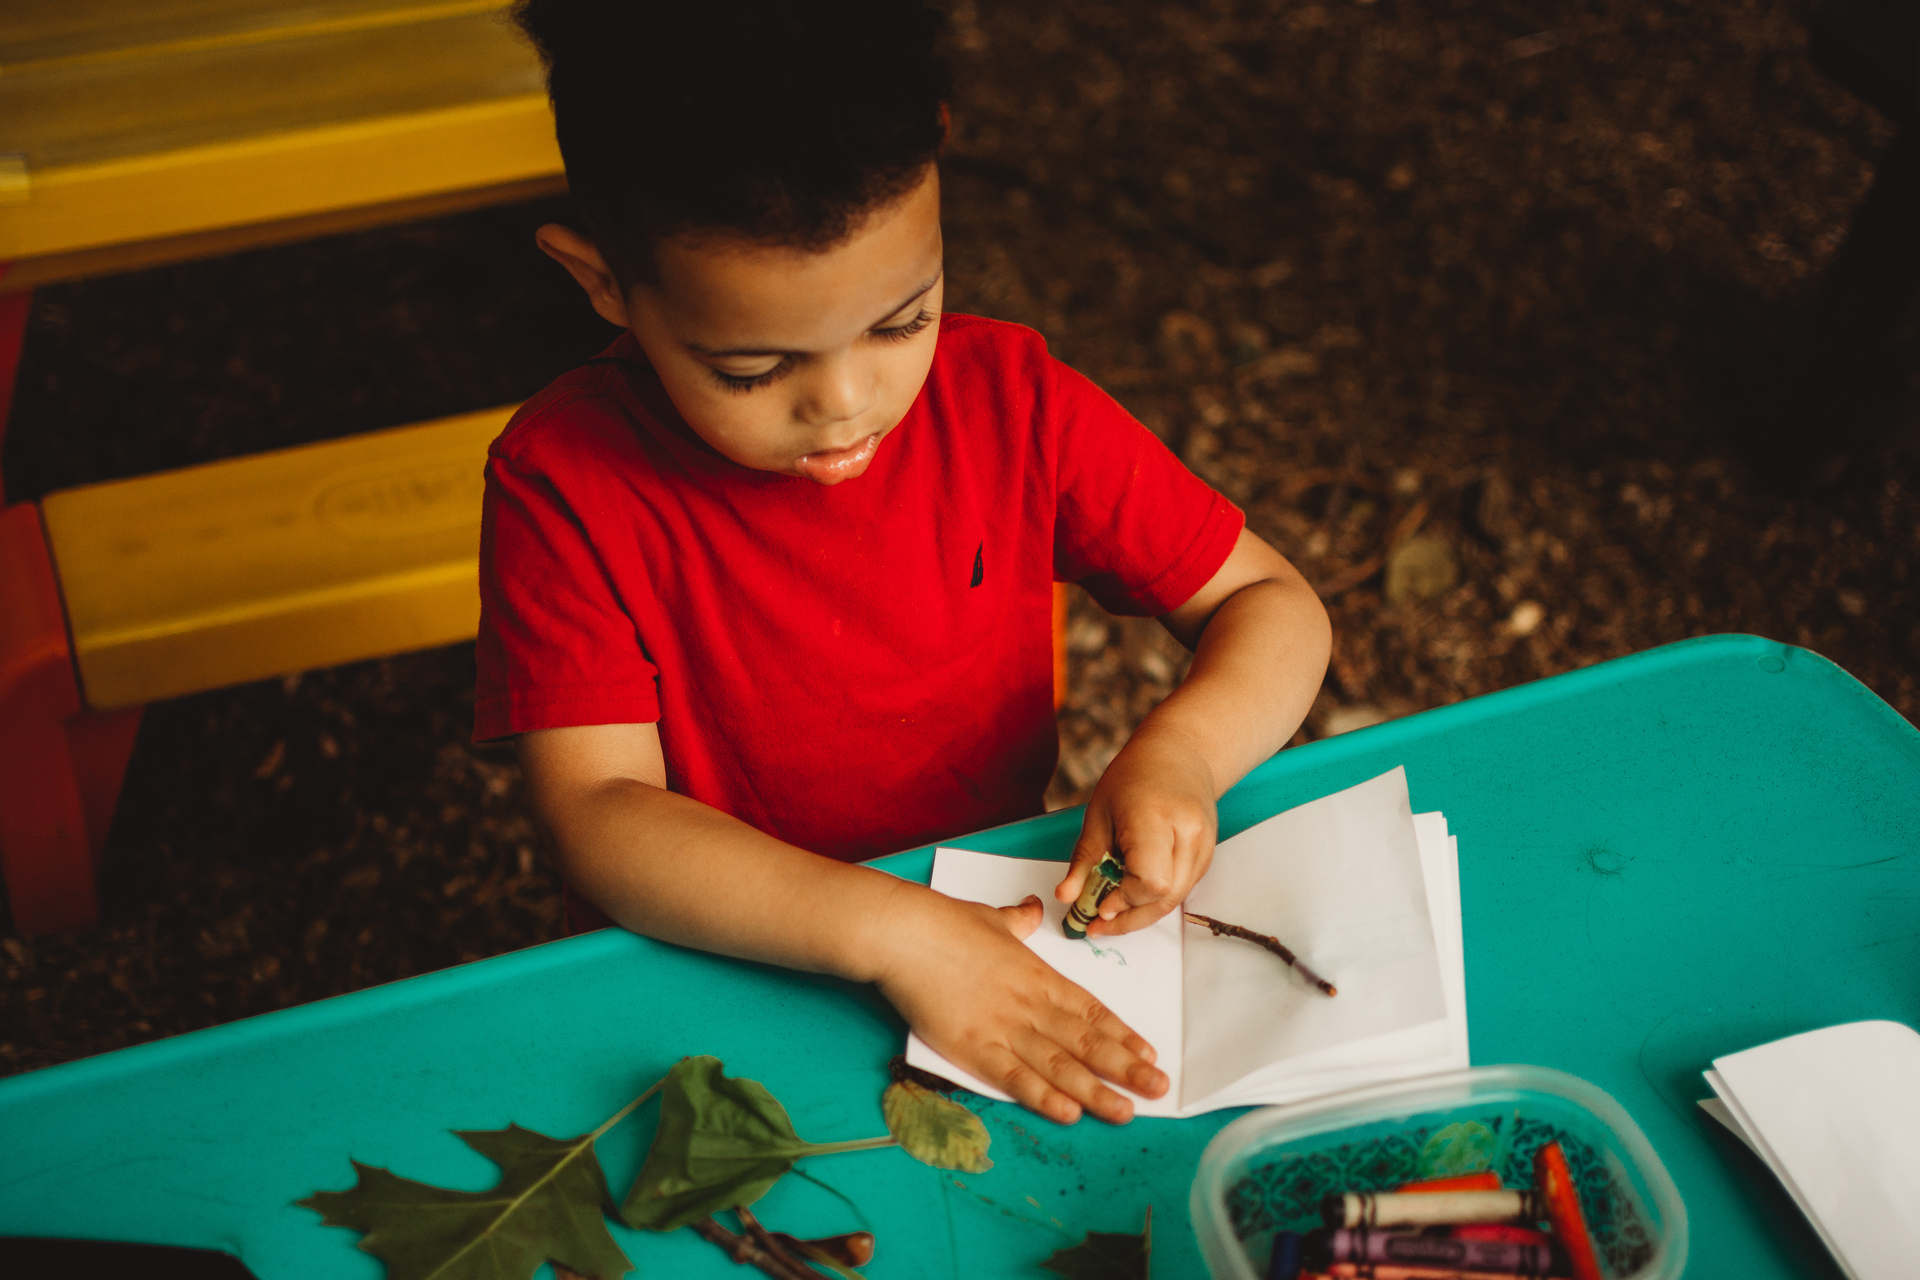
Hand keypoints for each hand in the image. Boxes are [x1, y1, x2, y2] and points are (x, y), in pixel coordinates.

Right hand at [871, 886, 1166, 1123]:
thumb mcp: (991, 918)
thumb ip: (1016, 921)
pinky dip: (1043, 1097)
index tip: (1150, 1052)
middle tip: (1159, 1088)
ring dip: (1095, 1092)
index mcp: (1038, 975)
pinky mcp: (973, 1048)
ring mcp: (1003, 1028)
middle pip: (1087, 1043)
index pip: (1091, 1011)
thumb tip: (1029, 911)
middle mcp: (1030, 1005)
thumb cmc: (945, 923)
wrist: (905, 934)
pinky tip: (1069, 1113)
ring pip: (1059, 1066)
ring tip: (1125, 1112)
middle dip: (1126, 1068)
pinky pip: (1015, 1078)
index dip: (1123, 1034)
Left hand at [1055, 726, 1217, 935]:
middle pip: (1165, 897)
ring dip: (1143, 913)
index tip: (1100, 907)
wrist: (1179, 754)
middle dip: (1130, 917)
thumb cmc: (1134, 778)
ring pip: (1175, 899)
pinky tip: (1134, 895)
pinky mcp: (1207, 854)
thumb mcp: (1097, 814)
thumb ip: (1084, 860)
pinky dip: (1157, 899)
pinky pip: (1182, 889)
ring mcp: (1203, 845)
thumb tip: (1066, 897)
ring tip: (1112, 914)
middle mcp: (1187, 834)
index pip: (1150, 881)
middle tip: (1098, 924)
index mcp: (1156, 819)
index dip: (1125, 901)